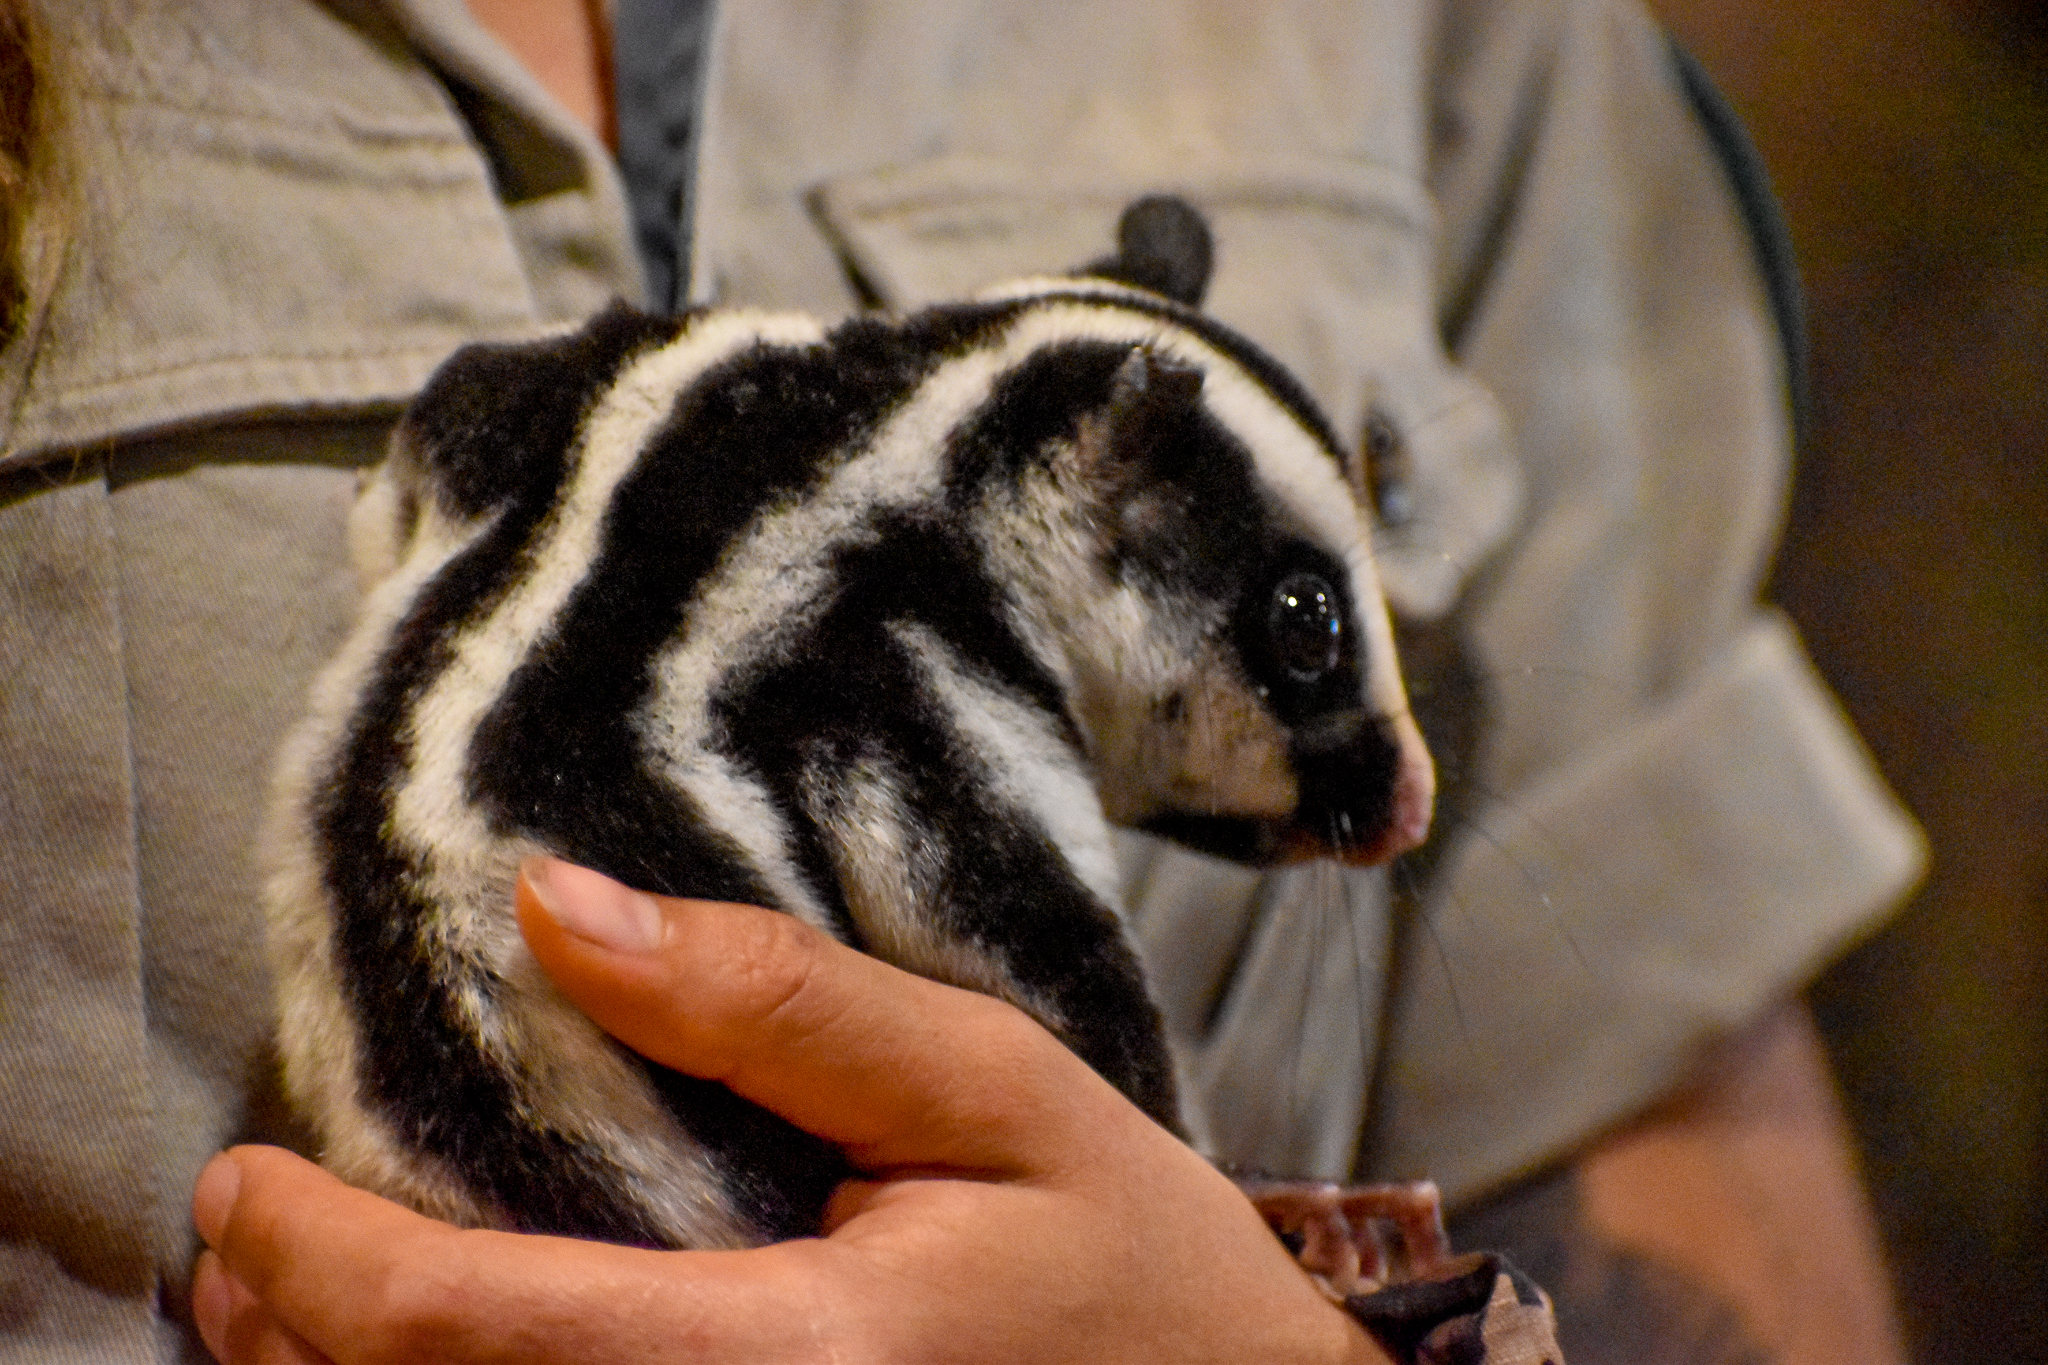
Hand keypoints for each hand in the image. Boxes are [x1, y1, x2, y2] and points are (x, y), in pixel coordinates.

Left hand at [192, 857, 1388, 1363]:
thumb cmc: (1133, 1264)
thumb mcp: (992, 1089)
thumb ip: (780, 1006)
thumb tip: (556, 908)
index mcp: (803, 1363)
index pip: (483, 1334)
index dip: (326, 1267)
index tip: (247, 1186)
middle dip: (300, 1348)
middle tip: (238, 1245)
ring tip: (282, 1316)